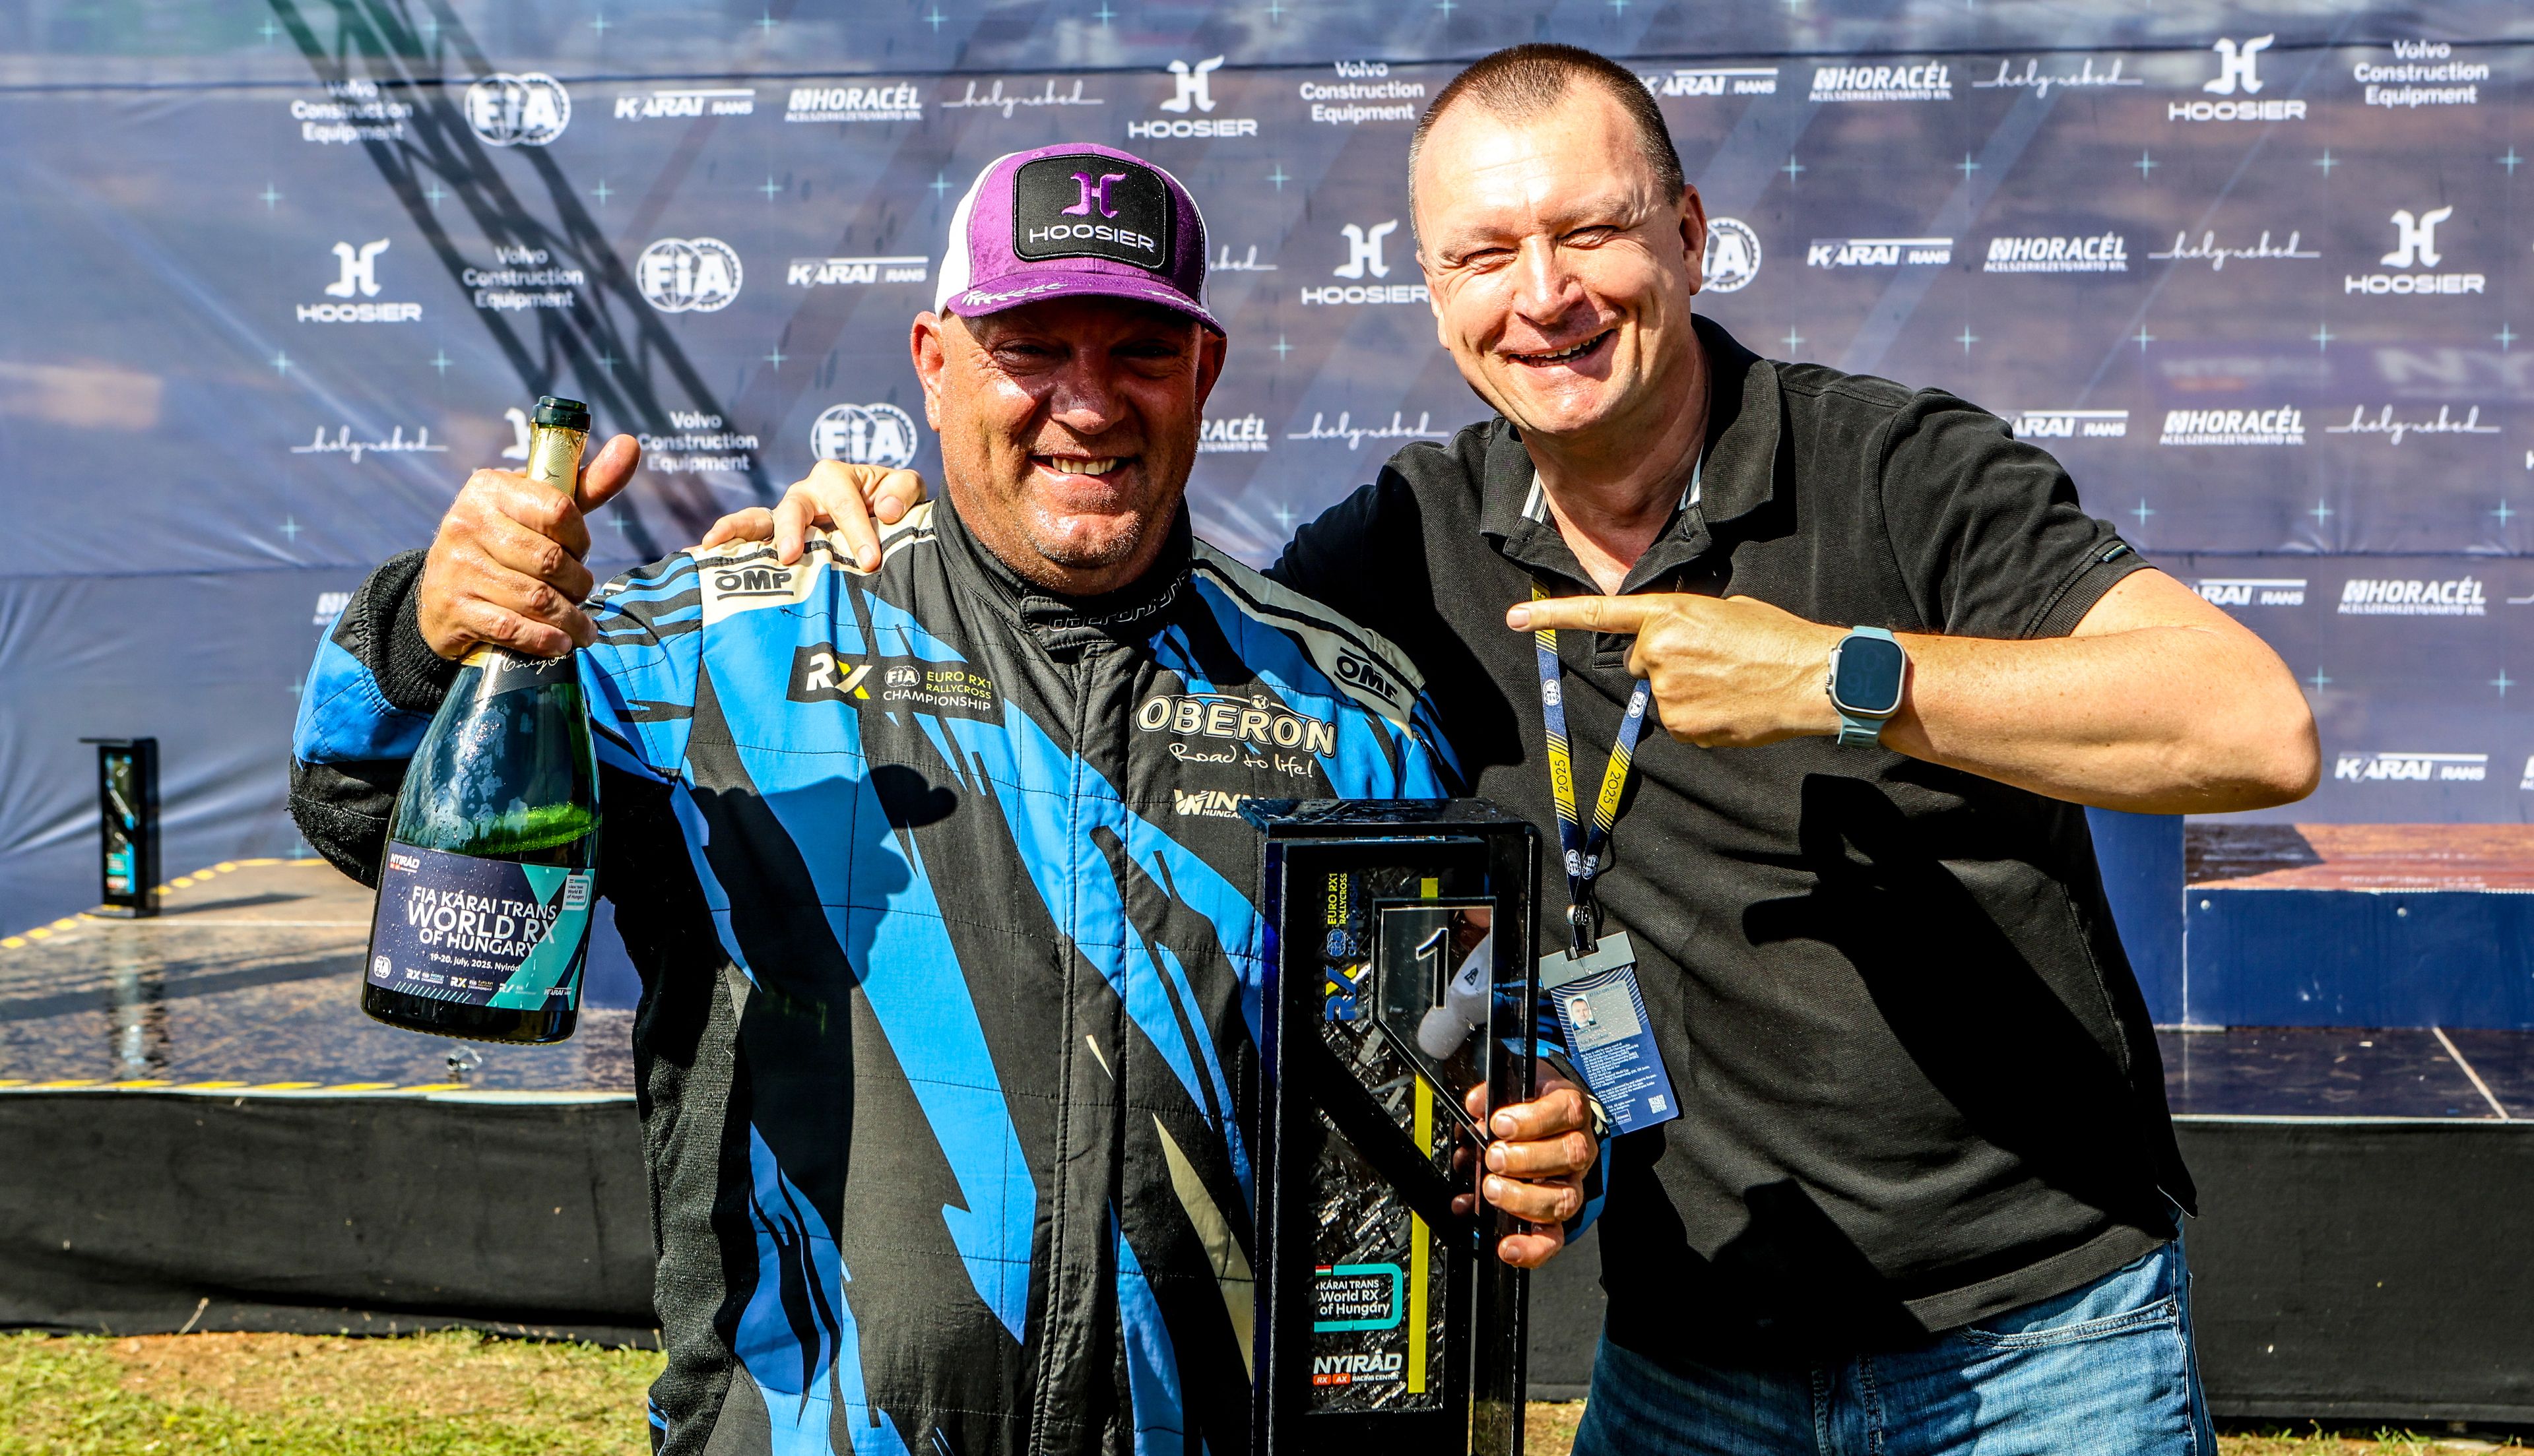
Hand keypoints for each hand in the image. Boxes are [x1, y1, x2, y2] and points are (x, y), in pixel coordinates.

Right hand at [416, 434, 640, 659]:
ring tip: (582, 626)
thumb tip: (631, 445)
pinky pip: (512, 627)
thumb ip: (587, 484)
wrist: (441, 593)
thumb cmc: (506, 543)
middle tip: (581, 592)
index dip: (581, 538)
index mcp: (489, 488)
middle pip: (550, 560)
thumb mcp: (540, 509)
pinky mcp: (453, 608)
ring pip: (536, 598)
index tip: (580, 551)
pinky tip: (560, 642)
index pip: (558, 509)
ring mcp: (457, 567)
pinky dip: (545, 639)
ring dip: (570, 618)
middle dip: (578, 583)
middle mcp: (466, 522)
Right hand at [698, 460, 929, 570]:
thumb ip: (903, 491)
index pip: (845, 503)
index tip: (870, 561)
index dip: (858, 530)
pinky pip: (748, 535)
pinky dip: (726, 539)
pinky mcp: (775, 536)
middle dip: (793, 529)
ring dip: (741, 529)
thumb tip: (885, 510)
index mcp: (837, 477)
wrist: (882, 516)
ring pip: (760, 517)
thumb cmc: (892, 501)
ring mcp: (786, 514)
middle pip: (794, 507)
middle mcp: (806, 492)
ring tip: (719, 542)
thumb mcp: (906, 489)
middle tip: (792, 554)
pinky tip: (704, 551)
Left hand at [1451, 1065, 1596, 1268]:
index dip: (1533, 1120)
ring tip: (1491, 1189)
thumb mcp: (1516, 1086)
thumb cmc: (1530, 1105)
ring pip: (1563, 1199)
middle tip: (1493, 1158)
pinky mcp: (1557, 1216)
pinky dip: (1530, 1247)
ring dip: (1522, 1198)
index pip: (1566, 1112)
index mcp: (1570, 1111)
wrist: (1546, 1119)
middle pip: (1569, 1156)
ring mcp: (1571, 1184)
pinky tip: (1507, 1247)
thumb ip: (1494, 1092)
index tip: (1499, 1123)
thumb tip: (1477, 1104)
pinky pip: (1553, 1238)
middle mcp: (1578, 1149)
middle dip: (1525, 1159)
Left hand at [1508, 593, 1849, 747]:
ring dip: (1685, 689)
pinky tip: (1729, 705)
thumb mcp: (1725, 610)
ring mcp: (1667, 690)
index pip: (1600, 613)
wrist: (1813, 678)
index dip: (1553, 616)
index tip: (1515, 618)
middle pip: (1641, 660)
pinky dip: (1698, 715)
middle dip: (1666, 660)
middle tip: (1713, 659)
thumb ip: (1683, 621)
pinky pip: (1678, 719)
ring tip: (1728, 682)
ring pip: (1659, 692)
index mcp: (1670, 612)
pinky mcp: (1681, 723)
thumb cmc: (1777, 639)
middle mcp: (1658, 650)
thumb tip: (1666, 640)